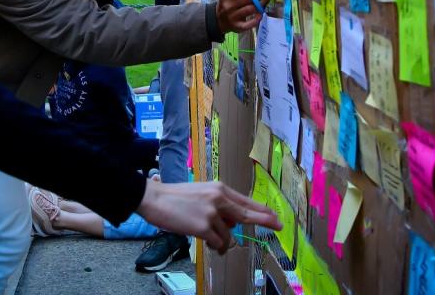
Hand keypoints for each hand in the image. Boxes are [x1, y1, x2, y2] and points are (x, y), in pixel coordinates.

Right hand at [136, 180, 280, 252]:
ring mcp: (212, 213)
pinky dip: (214, 245)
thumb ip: (219, 204)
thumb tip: (231, 222)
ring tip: (209, 238)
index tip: (276, 216)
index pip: (246, 201)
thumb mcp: (201, 193)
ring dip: (221, 241)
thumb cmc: (175, 197)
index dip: (263, 210)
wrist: (154, 198)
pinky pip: (217, 242)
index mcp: (219, 189)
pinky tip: (206, 241)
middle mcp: (218, 198)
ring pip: (228, 235)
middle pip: (246, 214)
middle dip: (265, 220)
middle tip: (280, 226)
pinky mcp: (203, 227)